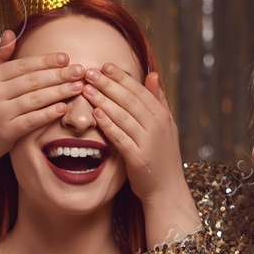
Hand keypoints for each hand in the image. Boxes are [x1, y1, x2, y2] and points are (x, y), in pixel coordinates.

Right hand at [0, 30, 85, 192]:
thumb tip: (10, 32)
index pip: (23, 65)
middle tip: (80, 71)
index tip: (66, 57)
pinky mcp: (6, 132)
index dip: (46, 61)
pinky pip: (32, 120)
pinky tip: (64, 108)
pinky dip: (49, 114)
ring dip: (60, 92)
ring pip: (35, 99)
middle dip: (59, 75)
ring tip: (78, 87)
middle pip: (33, 81)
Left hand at [83, 66, 199, 243]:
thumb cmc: (162, 155)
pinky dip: (108, 124)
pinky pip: (120, 137)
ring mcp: (148, 142)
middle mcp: (157, 126)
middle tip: (89, 72)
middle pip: (129, 99)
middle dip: (108, 84)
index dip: (121, 77)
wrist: (167, 189)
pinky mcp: (139, 158)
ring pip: (123, 116)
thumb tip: (152, 73)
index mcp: (162, 115)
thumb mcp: (165, 125)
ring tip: (86, 89)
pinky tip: (95, 114)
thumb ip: (158, 99)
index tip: (104, 65)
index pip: (139, 90)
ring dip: (103, 101)